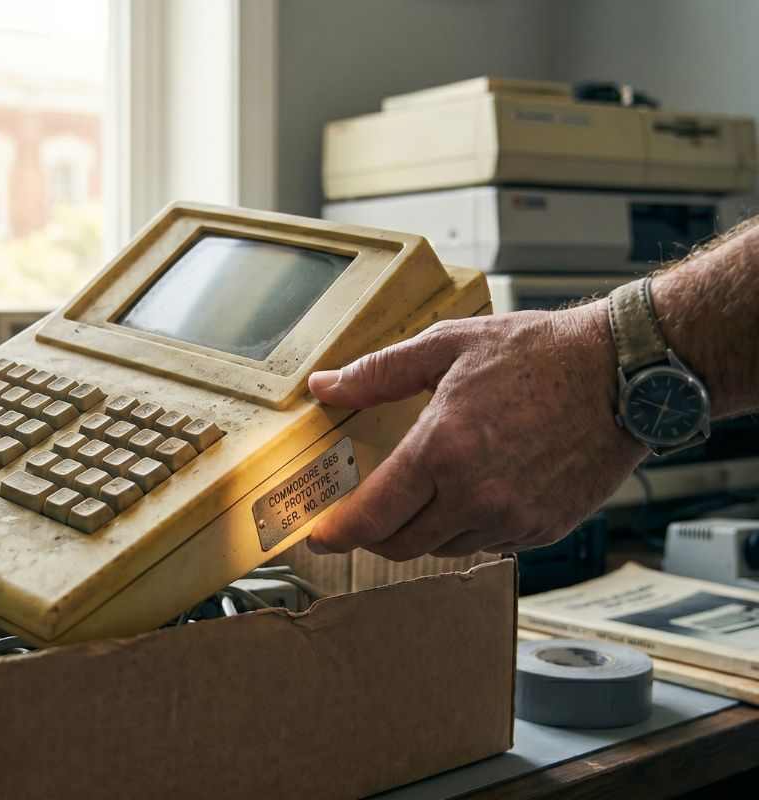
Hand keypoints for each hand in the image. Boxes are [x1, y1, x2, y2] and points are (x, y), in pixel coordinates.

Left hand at [305, 301, 647, 560]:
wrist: (624, 372)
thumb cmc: (539, 353)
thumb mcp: (447, 345)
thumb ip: (378, 372)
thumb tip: (325, 386)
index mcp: (443, 450)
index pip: (372, 515)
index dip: (337, 533)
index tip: (318, 537)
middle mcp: (475, 494)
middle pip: (401, 545)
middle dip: (372, 537)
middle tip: (362, 517)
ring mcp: (513, 517)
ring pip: (444, 548)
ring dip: (423, 530)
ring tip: (422, 494)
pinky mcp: (544, 528)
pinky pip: (488, 543)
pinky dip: (468, 527)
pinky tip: (472, 492)